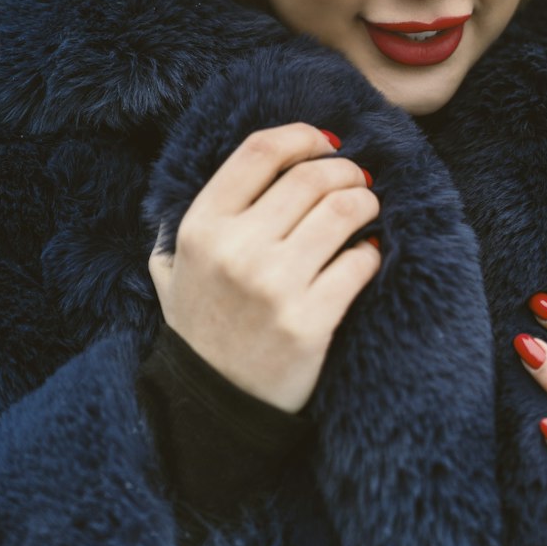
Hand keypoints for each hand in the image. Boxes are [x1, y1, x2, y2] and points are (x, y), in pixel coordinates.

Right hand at [148, 122, 380, 413]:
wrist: (211, 408)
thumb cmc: (200, 325)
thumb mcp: (175, 265)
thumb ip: (190, 215)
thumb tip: (245, 166)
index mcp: (201, 226)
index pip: (260, 151)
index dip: (301, 136)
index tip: (323, 142)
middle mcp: (235, 249)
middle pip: (310, 176)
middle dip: (345, 171)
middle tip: (357, 180)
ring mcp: (273, 286)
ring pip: (342, 210)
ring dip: (365, 203)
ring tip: (368, 209)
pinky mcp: (308, 323)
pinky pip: (359, 264)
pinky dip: (371, 253)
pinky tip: (367, 256)